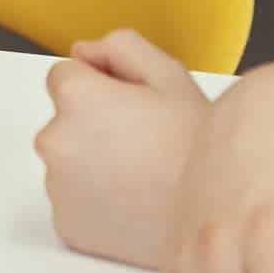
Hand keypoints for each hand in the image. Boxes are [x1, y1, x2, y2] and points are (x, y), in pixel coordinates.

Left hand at [35, 28, 210, 268]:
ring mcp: (57, 188)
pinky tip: (136, 201)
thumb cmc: (199, 147)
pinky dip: (96, 201)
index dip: (101, 85)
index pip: (65, 75)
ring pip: (69, 162)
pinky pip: (75, 202)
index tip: (131, 106)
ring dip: (93, 163)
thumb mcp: (171, 75)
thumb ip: (120, 47)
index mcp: (75, 97)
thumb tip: (82, 52)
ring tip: (144, 174)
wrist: (220, 217)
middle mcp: (53, 141)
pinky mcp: (67, 225)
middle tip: (145, 142)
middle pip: (64, 121)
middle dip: (93, 124)